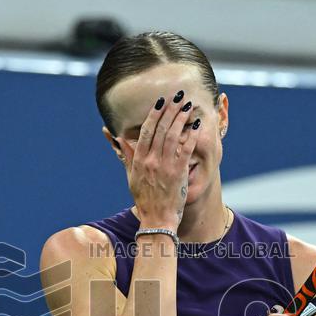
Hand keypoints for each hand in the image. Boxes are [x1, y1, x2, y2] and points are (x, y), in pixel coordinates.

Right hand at [115, 90, 201, 230]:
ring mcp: (165, 166)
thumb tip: (119, 138)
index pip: (146, 131)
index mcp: (139, 160)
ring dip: (181, 118)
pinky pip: (186, 150)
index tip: (161, 102)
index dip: (154, 114)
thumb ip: (128, 156)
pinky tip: (196, 125)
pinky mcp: (178, 173)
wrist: (157, 220)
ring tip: (187, 105)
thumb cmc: (145, 200)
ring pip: (173, 136)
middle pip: (161, 129)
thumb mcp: (132, 177)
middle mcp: (151, 160)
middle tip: (177, 96)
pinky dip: (191, 136)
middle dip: (170, 110)